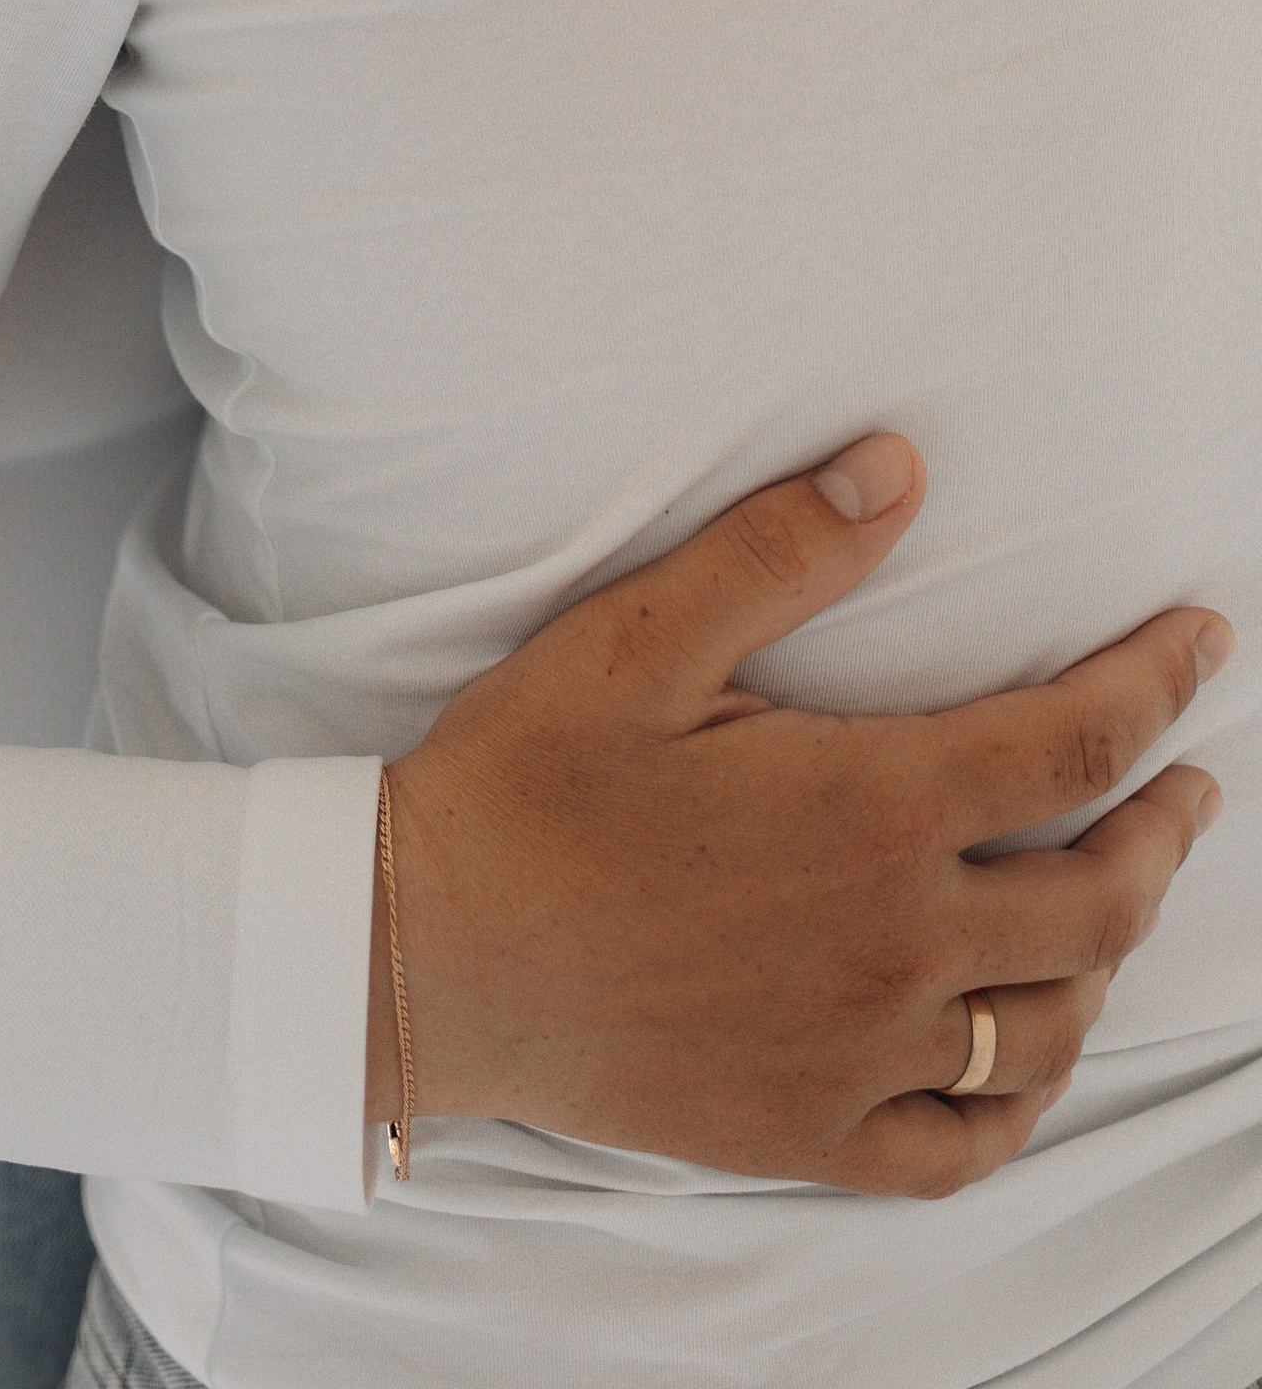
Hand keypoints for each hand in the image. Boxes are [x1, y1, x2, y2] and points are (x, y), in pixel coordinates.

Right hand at [371, 433, 1229, 1194]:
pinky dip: (1020, 1101)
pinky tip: (1026, 1059)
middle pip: (1099, 896)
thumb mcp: (639, 635)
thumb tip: (902, 465)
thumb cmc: (525, 782)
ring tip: (1120, 897)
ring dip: (1111, 954)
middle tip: (1191, 784)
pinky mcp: (809, 1131)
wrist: (424, 951)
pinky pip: (965, 1142)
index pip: (1072, 747)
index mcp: (869, 810)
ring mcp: (859, 1054)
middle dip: (1164, 827)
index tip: (1204, 644)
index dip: (1155, 686)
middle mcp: (894, 944)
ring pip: (1050, 1024)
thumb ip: (782, 551)